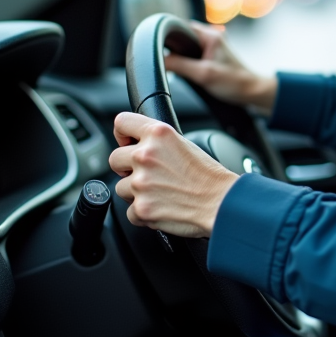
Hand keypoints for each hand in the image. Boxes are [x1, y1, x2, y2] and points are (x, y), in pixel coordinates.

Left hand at [109, 112, 239, 237]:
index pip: (121, 123)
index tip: (127, 144)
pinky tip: (162, 206)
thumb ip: (157, 142)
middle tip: (148, 174)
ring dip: (136, 192)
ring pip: (121, 187)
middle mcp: (146, 155)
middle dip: (127, 168)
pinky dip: (144, 213)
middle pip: (114, 159)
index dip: (123, 135)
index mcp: (158, 134)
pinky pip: (130, 212)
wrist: (221, 202)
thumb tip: (137, 146)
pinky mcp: (141, 208)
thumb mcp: (184, 144)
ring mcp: (141, 182)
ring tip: (160, 193)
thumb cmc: (209, 176)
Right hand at [164, 20, 276, 115]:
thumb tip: (158, 61)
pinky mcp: (210, 59)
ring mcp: (210, 48)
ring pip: (185, 48)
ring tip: (174, 68)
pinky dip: (185, 64)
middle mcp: (210, 37)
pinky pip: (191, 57)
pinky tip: (183, 73)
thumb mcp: (203, 74)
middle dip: (172, 49)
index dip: (166, 36)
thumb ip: (179, 65)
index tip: (156, 48)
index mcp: (209, 35)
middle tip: (166, 62)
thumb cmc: (235, 82)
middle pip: (180, 38)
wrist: (252, 93)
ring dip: (179, 58)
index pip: (179, 27)